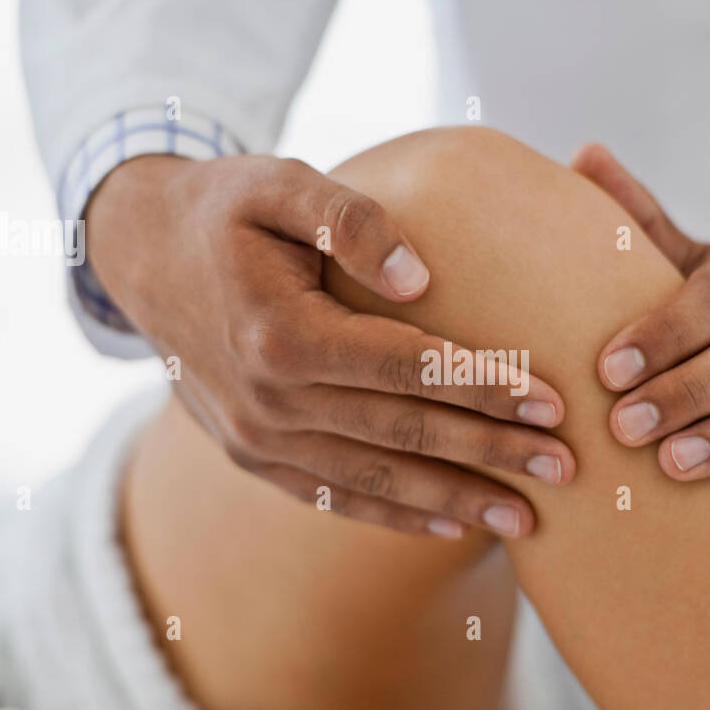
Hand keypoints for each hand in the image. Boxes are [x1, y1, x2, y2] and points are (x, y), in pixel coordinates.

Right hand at [85, 153, 575, 537]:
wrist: (142, 254)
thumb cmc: (224, 210)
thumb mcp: (276, 183)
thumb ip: (349, 219)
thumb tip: (421, 279)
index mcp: (280, 334)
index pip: (406, 368)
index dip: (484, 385)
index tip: (552, 402)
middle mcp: (269, 401)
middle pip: (403, 434)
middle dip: (491, 454)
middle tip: (567, 470)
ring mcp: (258, 439)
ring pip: (377, 479)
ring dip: (456, 501)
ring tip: (529, 521)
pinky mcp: (253, 457)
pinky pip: (334, 497)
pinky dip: (395, 514)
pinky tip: (451, 527)